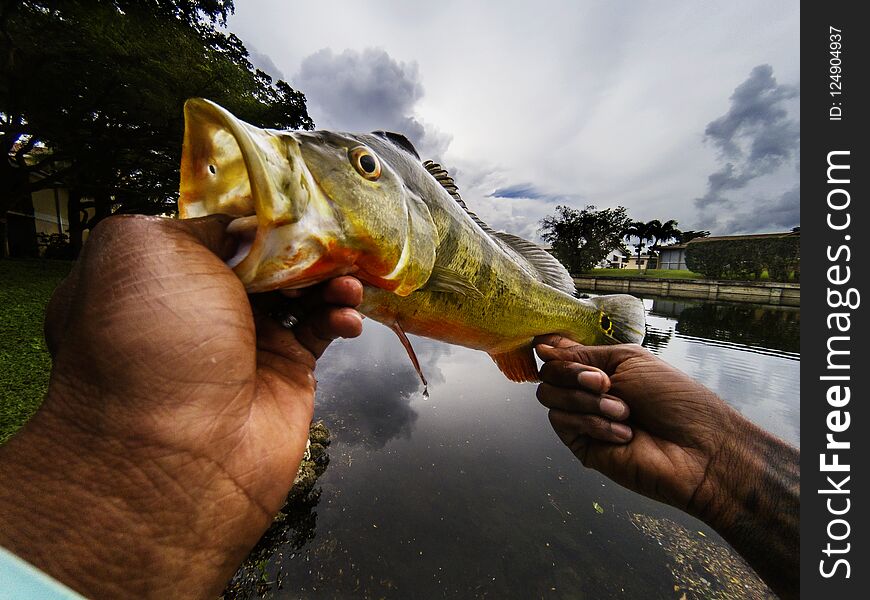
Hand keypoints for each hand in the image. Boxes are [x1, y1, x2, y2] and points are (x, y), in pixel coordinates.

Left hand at [0, 215, 362, 597]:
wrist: (178, 454)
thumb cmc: (151, 341)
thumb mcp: (147, 249)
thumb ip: (197, 225)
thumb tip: (243, 231)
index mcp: (150, 277)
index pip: (209, 231)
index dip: (250, 217)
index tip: (289, 201)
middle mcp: (195, 310)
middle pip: (261, 258)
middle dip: (298, 242)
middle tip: (332, 231)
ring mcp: (241, 343)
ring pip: (298, 290)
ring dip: (327, 276)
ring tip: (347, 276)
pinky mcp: (284, 372)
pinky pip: (321, 329)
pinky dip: (341, 314)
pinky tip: (348, 313)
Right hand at [534, 335, 798, 598]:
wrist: (698, 447)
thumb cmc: (675, 399)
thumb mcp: (629, 361)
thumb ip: (583, 354)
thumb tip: (542, 346)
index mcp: (601, 369)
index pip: (558, 355)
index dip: (556, 352)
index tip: (559, 350)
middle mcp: (588, 393)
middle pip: (548, 375)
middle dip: (575, 375)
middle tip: (607, 384)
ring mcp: (583, 421)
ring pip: (550, 398)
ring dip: (588, 400)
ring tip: (625, 411)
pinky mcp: (582, 447)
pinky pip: (563, 424)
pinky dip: (593, 423)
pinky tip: (624, 433)